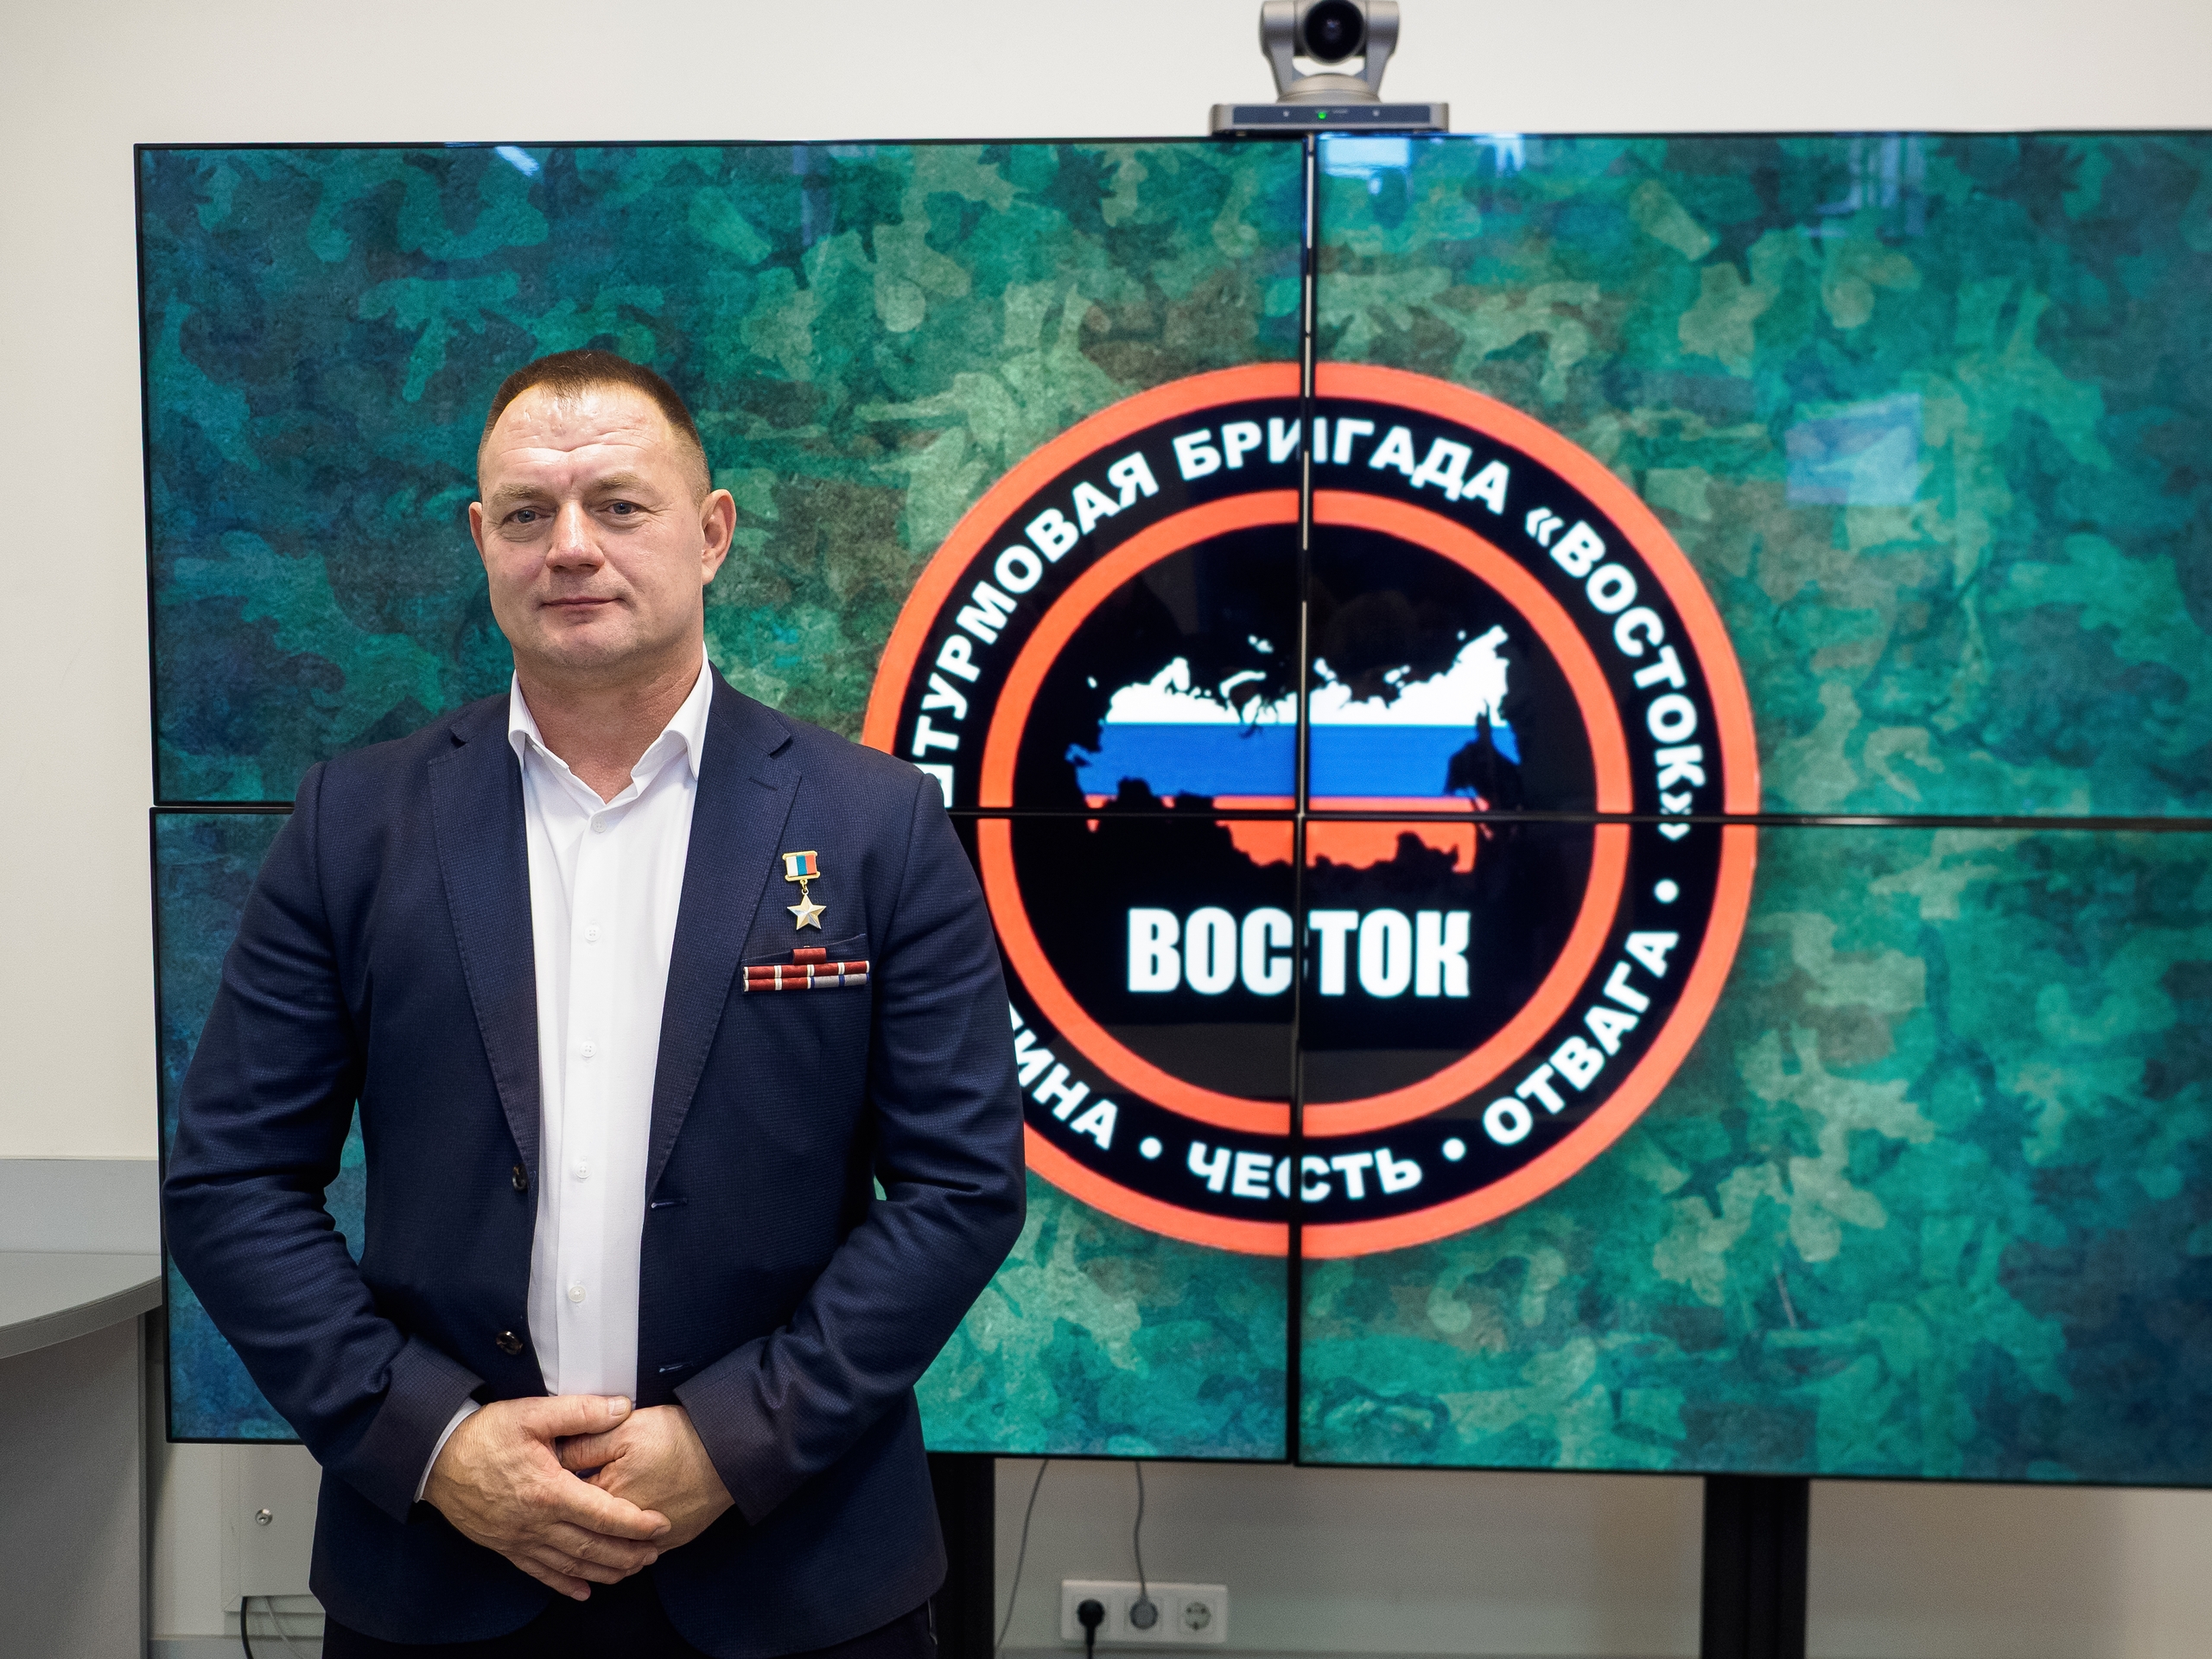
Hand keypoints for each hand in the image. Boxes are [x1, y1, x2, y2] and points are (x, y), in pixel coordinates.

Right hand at [425, 1394, 671, 1599]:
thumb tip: (622, 1407)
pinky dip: (564, 1584)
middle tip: (655, 1553)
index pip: (603, 1514)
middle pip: (592, 1547)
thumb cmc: (482, 1435)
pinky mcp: (505, 1547)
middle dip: (627, 1553)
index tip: (660, 1524)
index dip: (635, 1523)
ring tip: (631, 1570)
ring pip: (570, 1565)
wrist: (435, 1460)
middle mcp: (536, 1523)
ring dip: (604, 1571)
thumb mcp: (531, 1413)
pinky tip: (583, 1590)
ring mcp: (520, 1539)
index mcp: (548, 1491)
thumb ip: (580, 1412)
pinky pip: (539, 1572)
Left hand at [556, 1404, 734, 1550]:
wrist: (729, 1452)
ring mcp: (651, 1538)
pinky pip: (642, 1557)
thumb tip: (555, 1455)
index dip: (556, 1491)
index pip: (566, 1502)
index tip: (549, 1486)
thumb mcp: (626, 1428)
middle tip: (559, 1519)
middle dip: (570, 1528)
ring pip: (613, 1554)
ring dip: (599, 1552)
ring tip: (586, 1546)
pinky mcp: (673, 1540)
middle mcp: (624, 1527)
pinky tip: (623, 1553)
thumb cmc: (680, 1438)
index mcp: (607, 1496)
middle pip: (587, 1534)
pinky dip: (628, 1557)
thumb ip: (587, 1443)